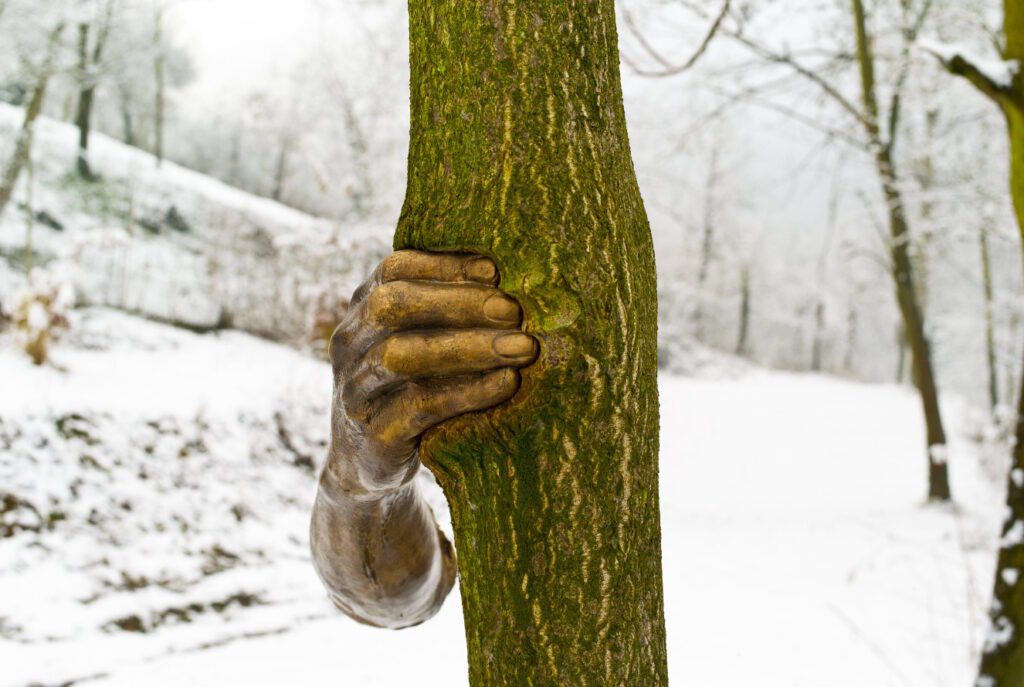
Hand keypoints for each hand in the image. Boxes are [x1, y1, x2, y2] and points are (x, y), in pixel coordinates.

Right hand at [324, 250, 537, 494]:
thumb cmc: (410, 385)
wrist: (368, 460)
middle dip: (457, 303)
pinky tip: (506, 383)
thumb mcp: (419, 340)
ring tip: (522, 347)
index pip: (394, 269)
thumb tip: (513, 281)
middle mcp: (351, 342)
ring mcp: (355, 389)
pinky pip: (420, 406)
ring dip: (468, 347)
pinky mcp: (373, 433)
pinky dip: (467, 392)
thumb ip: (446, 311)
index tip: (494, 270)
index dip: (443, 265)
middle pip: (392, 306)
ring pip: (402, 355)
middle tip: (512, 310)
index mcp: (363, 308)